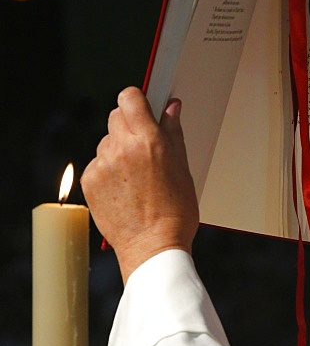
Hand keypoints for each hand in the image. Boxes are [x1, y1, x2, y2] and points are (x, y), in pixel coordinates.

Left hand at [82, 87, 198, 282]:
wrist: (153, 247)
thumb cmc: (174, 213)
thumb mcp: (183, 168)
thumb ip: (173, 132)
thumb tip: (171, 108)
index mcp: (149, 140)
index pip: (130, 97)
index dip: (137, 101)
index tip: (143, 109)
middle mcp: (122, 148)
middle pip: (116, 117)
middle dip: (129, 126)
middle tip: (144, 148)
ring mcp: (102, 164)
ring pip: (106, 142)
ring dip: (118, 151)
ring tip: (135, 177)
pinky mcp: (89, 181)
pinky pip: (97, 164)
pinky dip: (108, 171)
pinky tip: (124, 189)